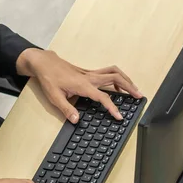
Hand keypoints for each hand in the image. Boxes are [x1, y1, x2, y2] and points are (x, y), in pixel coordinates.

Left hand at [17, 49, 142, 122]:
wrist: (44, 62)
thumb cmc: (49, 78)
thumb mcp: (54, 97)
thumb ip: (66, 109)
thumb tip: (76, 120)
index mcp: (83, 85)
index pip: (102, 97)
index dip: (112, 107)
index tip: (119, 116)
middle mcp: (89, 77)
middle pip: (116, 78)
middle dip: (129, 87)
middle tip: (139, 96)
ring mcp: (90, 73)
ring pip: (114, 72)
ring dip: (126, 79)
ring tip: (134, 89)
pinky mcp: (88, 71)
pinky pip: (107, 71)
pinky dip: (117, 76)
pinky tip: (118, 85)